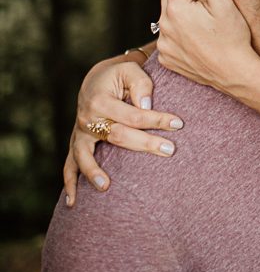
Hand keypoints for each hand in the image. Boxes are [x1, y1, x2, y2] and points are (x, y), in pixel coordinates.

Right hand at [65, 57, 182, 204]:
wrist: (96, 80)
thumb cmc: (119, 76)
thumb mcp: (130, 70)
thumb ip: (141, 84)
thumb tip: (146, 106)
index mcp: (100, 99)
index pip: (133, 114)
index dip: (156, 119)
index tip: (178, 123)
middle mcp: (87, 118)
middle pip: (116, 136)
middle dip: (144, 144)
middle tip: (169, 150)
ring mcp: (80, 133)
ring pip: (85, 156)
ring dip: (94, 172)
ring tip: (106, 186)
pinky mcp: (77, 144)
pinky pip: (70, 166)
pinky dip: (70, 184)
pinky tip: (74, 202)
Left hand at [156, 0, 251, 87]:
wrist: (234, 75)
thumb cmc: (234, 37)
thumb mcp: (223, 4)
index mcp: (177, 8)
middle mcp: (164, 25)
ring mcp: (164, 43)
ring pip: (167, 14)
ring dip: (176, 4)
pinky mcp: (167, 57)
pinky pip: (168, 35)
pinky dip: (176, 26)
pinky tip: (190, 27)